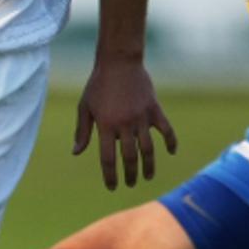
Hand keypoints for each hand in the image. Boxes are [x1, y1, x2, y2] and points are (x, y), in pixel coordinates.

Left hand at [74, 58, 176, 189]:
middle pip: (130, 157)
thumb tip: (76, 152)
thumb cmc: (98, 85)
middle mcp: (124, 124)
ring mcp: (141, 117)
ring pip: (148, 149)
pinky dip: (171, 142)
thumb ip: (82, 131)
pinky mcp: (154, 109)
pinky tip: (171, 152)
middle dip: (130, 174)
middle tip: (130, 184)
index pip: (108, 158)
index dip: (110, 175)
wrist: (119, 62)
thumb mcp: (85, 107)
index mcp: (105, 125)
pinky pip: (166, 130)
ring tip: (148, 176)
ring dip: (149, 166)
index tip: (112, 187)